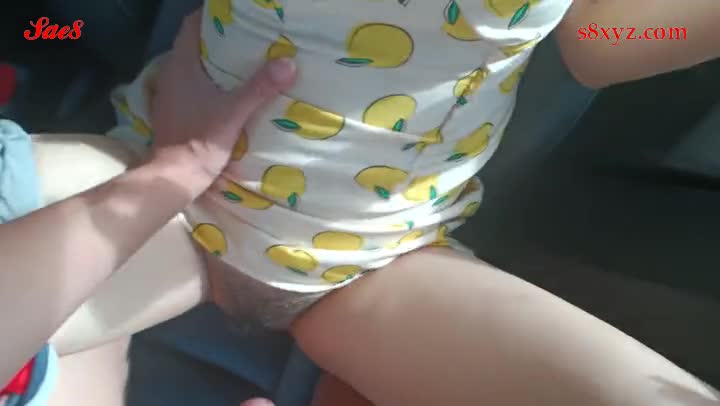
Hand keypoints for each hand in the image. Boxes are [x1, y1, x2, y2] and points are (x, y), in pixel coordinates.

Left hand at [149, 10, 295, 185]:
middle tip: (248, 39)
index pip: (192, 26)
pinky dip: (208, 84)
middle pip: (193, 45)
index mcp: (182, 66)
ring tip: (242, 64)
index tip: (236, 17)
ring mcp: (169, 95)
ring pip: (192, 68)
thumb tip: (288, 63)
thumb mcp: (235, 112)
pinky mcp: (173, 113)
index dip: (212, 17)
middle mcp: (170, 75)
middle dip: (218, 40)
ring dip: (213, 64)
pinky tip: (227, 93)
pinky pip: (191, 87)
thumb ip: (260, 88)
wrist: (175, 177)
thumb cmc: (200, 139)